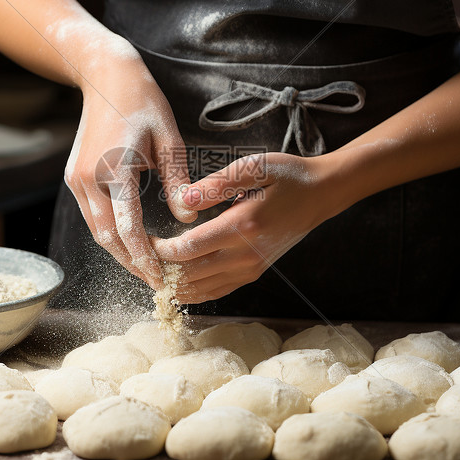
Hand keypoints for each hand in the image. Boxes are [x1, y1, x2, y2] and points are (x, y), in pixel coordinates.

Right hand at [64, 50, 196, 287]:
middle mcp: (88, 179)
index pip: (128, 228)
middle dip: (132, 263)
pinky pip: (93, 216)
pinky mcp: (74, 178)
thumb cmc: (143, 103)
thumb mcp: (169, 139)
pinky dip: (111, 235)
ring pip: (97, 231)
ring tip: (146, 268)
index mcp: (114, 169)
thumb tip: (189, 218)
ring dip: (120, 252)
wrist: (105, 77)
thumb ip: (179, 181)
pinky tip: (130, 243)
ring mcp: (77, 180)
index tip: (160, 279)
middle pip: (108, 238)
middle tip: (156, 283)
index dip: (144, 258)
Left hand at [151, 152, 343, 302]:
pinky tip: (175, 282)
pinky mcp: (253, 274)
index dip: (157, 249)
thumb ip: (216, 184)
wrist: (321, 194)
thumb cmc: (286, 175)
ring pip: (200, 291)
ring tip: (150, 269)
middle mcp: (245, 256)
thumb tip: (184, 199)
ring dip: (172, 284)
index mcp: (241, 228)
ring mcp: (250, 269)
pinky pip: (215, 292)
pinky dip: (191, 291)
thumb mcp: (253, 167)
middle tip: (138, 256)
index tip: (142, 237)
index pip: (186, 250)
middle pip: (188, 276)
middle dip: (158, 269)